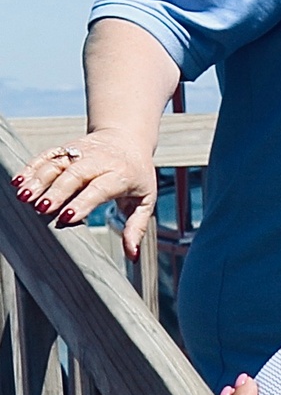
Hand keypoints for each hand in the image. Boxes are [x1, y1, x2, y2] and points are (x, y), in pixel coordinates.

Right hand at [11, 128, 156, 259]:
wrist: (127, 139)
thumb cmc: (137, 175)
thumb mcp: (145, 201)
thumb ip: (136, 227)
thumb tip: (132, 255)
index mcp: (120, 174)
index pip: (99, 188)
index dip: (82, 202)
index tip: (66, 216)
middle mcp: (99, 161)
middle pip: (74, 174)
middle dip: (56, 191)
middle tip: (41, 208)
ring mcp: (81, 152)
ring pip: (57, 163)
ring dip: (39, 179)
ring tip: (24, 196)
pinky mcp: (67, 148)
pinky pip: (47, 156)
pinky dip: (32, 167)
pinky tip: (19, 181)